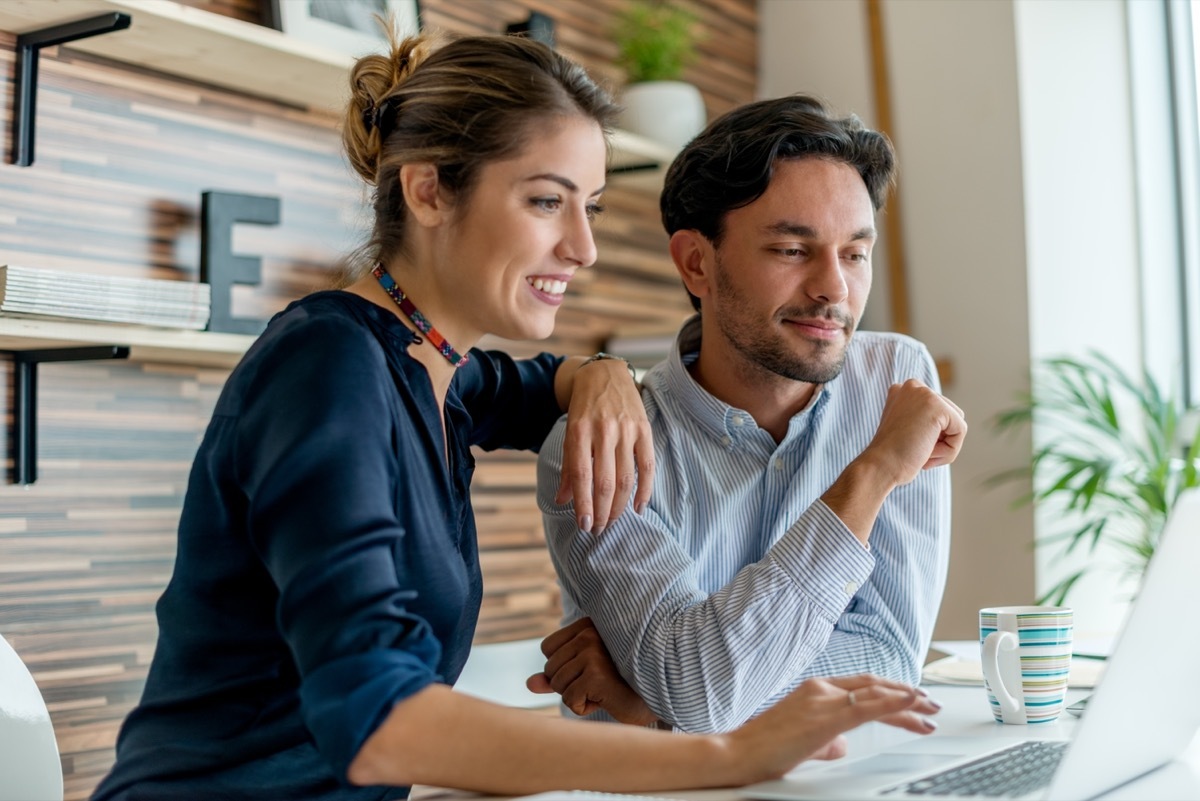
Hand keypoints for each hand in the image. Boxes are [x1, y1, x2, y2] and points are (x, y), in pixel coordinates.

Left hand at [525, 617, 659, 726]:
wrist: (654, 698)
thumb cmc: (619, 685)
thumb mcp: (583, 676)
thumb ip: (555, 676)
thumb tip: (529, 684)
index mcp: (588, 625)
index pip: (548, 648)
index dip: (562, 667)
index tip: (589, 670)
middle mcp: (590, 634)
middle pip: (550, 668)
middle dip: (568, 684)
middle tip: (598, 683)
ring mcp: (593, 652)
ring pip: (557, 684)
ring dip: (576, 696)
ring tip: (602, 690)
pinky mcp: (596, 674)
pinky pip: (569, 699)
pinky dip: (583, 707)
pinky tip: (605, 699)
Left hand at [558, 358, 654, 533]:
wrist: (605, 374)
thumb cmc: (584, 408)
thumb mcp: (569, 432)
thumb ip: (569, 466)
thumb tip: (562, 500)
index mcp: (580, 432)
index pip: (582, 476)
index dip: (583, 504)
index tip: (584, 526)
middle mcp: (603, 431)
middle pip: (604, 482)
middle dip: (601, 511)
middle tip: (598, 529)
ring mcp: (627, 430)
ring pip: (626, 478)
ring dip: (619, 506)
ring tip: (612, 521)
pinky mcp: (644, 429)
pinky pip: (648, 466)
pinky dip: (645, 490)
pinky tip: (639, 507)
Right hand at [728, 674, 940, 782]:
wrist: (738, 753)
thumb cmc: (763, 750)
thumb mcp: (802, 742)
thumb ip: (825, 741)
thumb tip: (843, 746)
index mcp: (814, 690)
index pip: (861, 686)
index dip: (890, 691)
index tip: (912, 699)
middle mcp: (820, 688)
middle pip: (874, 686)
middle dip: (906, 694)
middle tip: (931, 703)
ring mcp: (822, 700)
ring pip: (875, 694)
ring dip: (908, 701)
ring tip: (930, 709)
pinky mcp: (825, 718)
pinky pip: (868, 706)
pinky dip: (894, 702)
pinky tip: (911, 702)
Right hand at [861, 379, 966, 486]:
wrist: (880, 466)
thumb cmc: (892, 456)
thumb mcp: (905, 428)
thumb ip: (921, 418)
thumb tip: (942, 423)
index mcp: (903, 389)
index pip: (937, 412)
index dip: (930, 435)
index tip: (908, 443)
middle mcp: (914, 386)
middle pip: (950, 416)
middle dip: (938, 440)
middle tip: (914, 449)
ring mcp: (925, 394)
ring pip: (957, 423)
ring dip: (945, 446)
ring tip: (921, 451)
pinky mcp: (938, 407)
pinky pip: (961, 431)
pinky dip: (950, 450)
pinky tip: (927, 453)